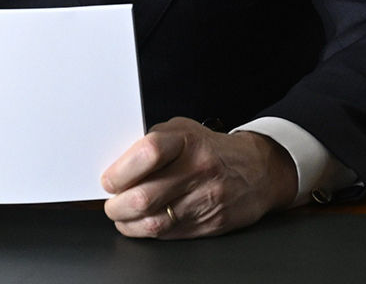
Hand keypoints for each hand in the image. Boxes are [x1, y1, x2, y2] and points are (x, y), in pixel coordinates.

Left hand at [100, 117, 297, 238]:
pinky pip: (168, 235)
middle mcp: (198, 169)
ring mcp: (206, 199)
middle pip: (145, 195)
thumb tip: (117, 165)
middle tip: (111, 203)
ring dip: (128, 223)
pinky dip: (147, 231)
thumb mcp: (183, 131)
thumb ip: (152, 142)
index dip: (121, 170)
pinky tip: (141, 223)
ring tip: (122, 215)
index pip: (149, 152)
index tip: (108, 180)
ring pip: (154, 222)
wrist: (258, 171)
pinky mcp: (210, 224)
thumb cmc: (211, 149)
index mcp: (188, 140)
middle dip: (117, 205)